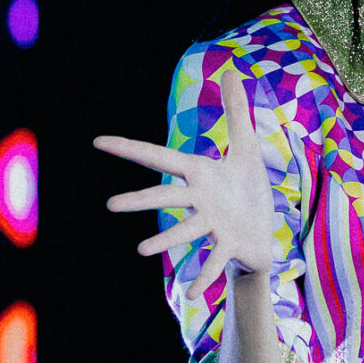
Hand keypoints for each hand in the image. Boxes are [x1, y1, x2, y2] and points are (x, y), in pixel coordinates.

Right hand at [93, 67, 278, 296]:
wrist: (264, 231)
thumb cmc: (249, 190)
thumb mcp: (248, 147)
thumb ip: (237, 111)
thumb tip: (230, 70)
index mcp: (199, 174)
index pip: (160, 157)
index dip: (130, 149)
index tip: (98, 141)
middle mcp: (200, 201)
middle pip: (166, 197)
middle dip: (141, 200)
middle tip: (110, 205)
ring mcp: (213, 225)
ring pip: (186, 232)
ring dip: (166, 240)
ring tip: (142, 250)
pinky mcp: (231, 245)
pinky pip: (215, 261)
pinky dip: (204, 275)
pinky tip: (192, 292)